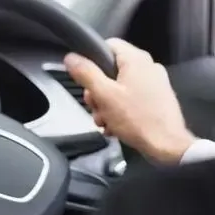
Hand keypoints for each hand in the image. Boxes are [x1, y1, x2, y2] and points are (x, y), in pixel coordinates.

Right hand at [64, 38, 194, 163]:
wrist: (166, 146)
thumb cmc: (137, 119)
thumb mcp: (104, 95)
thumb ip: (86, 73)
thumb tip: (71, 57)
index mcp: (136, 60)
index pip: (107, 45)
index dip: (91, 59)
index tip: (84, 77)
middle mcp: (147, 67)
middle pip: (110, 70)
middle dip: (97, 91)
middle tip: (94, 106)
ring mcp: (154, 83)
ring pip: (118, 87)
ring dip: (105, 104)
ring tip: (104, 121)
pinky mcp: (156, 99)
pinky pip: (130, 98)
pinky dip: (119, 110)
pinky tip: (114, 125)